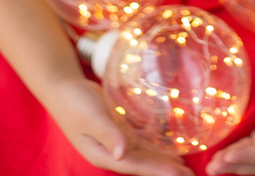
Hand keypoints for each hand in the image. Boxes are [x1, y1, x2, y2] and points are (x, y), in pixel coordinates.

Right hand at [49, 78, 193, 175]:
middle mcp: (112, 152)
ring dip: (164, 160)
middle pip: (143, 164)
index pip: (135, 166)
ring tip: (185, 167)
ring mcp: (116, 142)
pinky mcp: (120, 130)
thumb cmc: (74, 102)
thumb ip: (106, 133)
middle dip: (166, 170)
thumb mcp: (90, 116)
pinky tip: (170, 145)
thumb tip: (122, 154)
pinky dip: (156, 145)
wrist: (63, 88)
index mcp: (103, 154)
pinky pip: (141, 141)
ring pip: (145, 154)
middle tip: (191, 175)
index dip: (157, 170)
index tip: (178, 174)